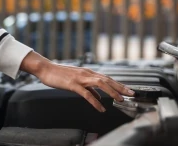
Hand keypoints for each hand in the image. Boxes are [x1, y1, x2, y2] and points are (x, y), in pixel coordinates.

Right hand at [20, 52, 134, 111]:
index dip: (119, 84)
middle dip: (121, 87)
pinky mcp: (73, 84)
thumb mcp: (76, 80)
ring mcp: (80, 78)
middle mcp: (87, 73)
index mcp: (88, 72)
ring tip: (120, 100)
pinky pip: (87, 94)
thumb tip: (98, 96)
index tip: (128, 90)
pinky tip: (100, 108)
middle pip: (108, 80)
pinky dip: (95, 102)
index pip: (107, 78)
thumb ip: (88, 87)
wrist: (46, 69)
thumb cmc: (59, 74)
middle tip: (131, 94)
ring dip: (112, 92)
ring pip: (101, 84)